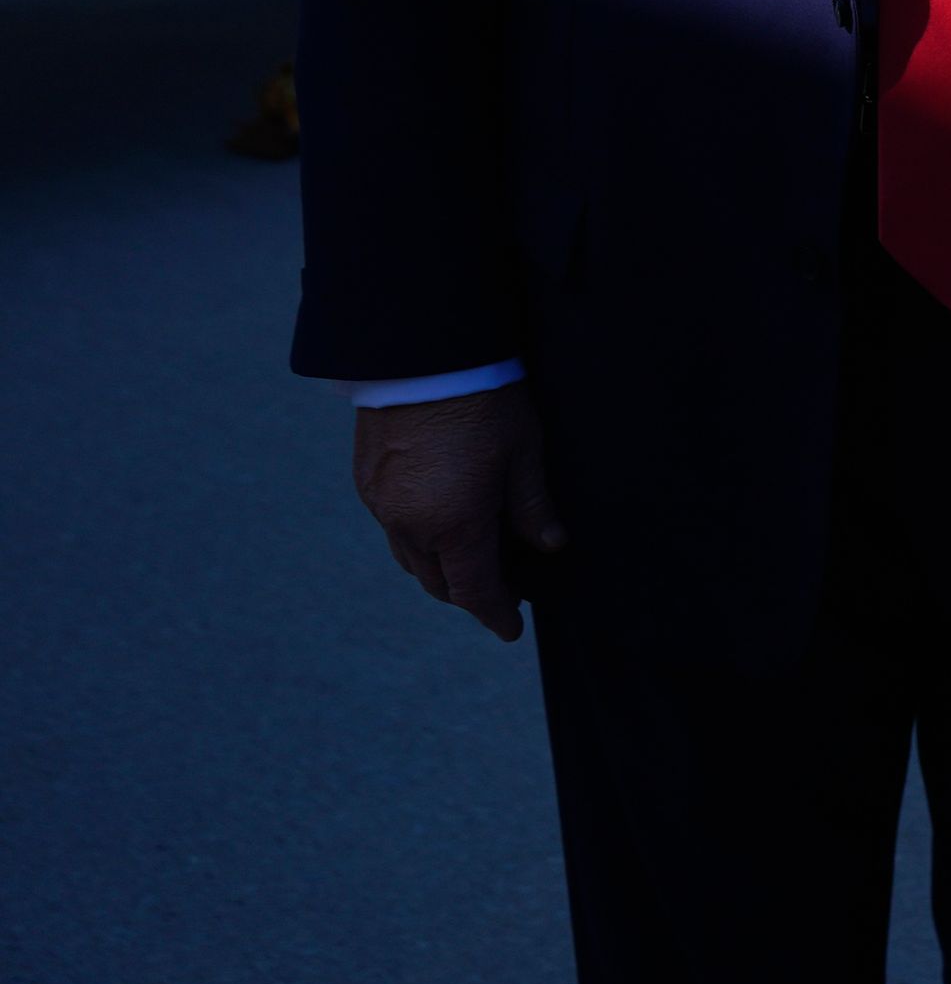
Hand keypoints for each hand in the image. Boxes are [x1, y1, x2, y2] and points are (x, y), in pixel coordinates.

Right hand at [351, 383, 564, 641]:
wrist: (420, 353)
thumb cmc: (484, 399)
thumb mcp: (524, 452)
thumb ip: (533, 506)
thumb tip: (550, 545)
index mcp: (454, 524)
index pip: (476, 591)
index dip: (495, 614)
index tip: (511, 629)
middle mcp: (410, 524)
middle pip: (439, 582)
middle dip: (470, 594)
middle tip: (503, 589)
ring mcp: (381, 505)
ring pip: (411, 560)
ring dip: (442, 569)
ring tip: (476, 558)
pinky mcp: (366, 483)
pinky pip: (393, 530)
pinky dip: (419, 540)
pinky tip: (443, 523)